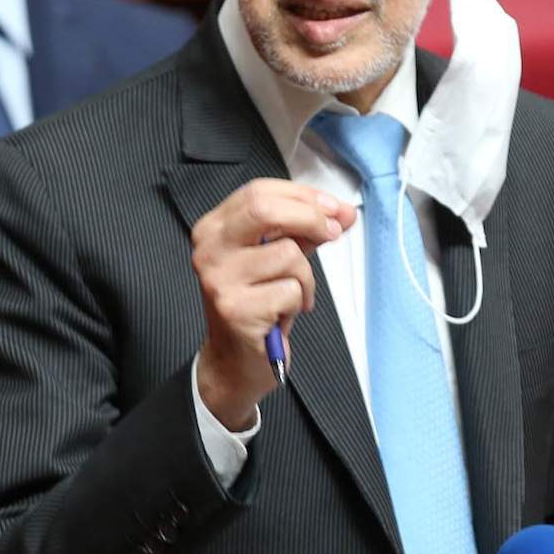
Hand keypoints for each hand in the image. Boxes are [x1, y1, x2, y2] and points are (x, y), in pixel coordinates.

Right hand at [193, 178, 353, 429]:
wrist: (234, 361)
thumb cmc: (257, 303)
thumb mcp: (277, 258)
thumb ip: (307, 231)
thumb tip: (344, 213)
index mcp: (214, 229)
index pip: (258, 192)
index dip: (302, 196)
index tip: (333, 208)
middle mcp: (209, 250)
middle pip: (264, 209)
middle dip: (310, 217)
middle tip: (332, 232)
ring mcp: (219, 280)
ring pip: (287, 254)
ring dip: (305, 278)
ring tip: (292, 295)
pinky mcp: (236, 309)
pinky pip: (290, 290)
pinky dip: (299, 302)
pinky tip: (283, 314)